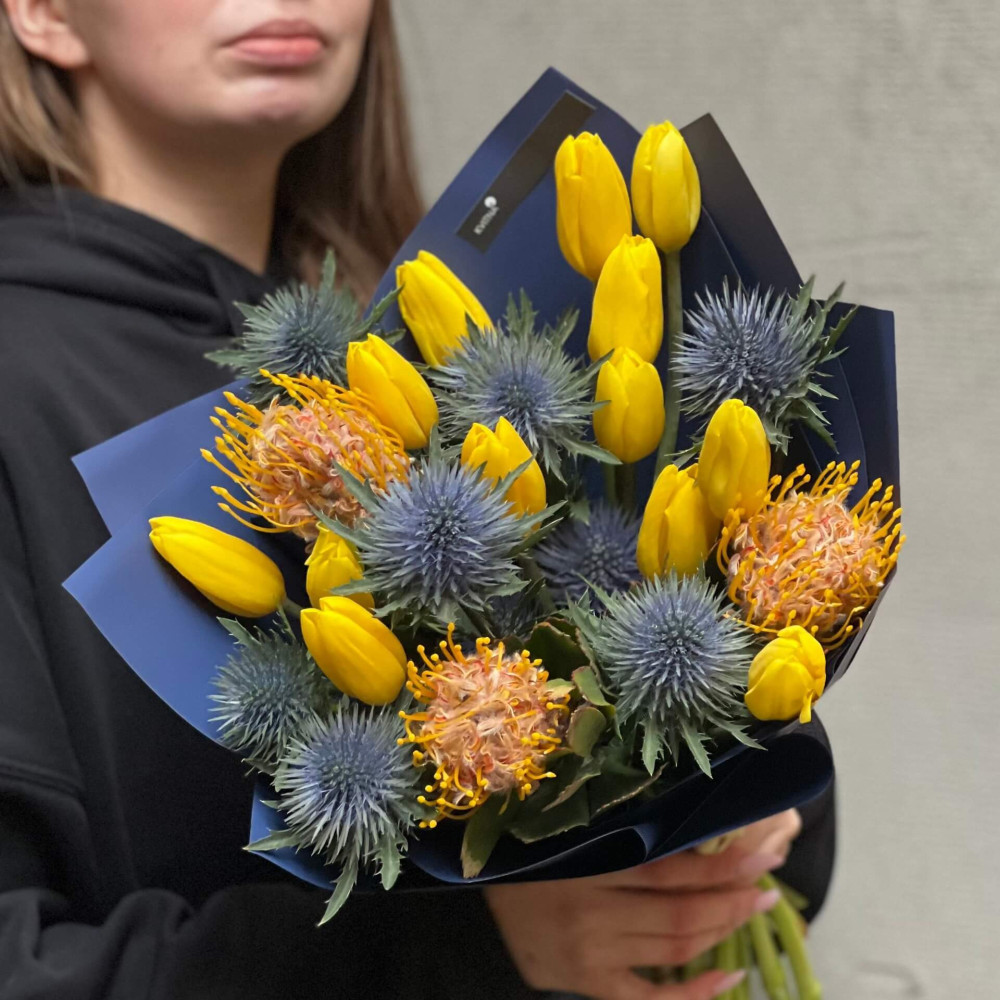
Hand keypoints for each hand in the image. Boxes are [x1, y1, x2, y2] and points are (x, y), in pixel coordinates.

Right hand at [484, 809, 800, 999]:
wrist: (476, 904)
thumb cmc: (529, 856)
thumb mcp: (572, 834)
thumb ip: (622, 834)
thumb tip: (690, 820)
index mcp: (589, 863)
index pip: (673, 868)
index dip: (724, 865)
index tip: (764, 853)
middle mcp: (593, 912)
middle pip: (683, 914)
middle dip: (735, 900)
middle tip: (768, 885)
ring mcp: (592, 955)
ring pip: (676, 950)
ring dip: (722, 932)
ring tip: (749, 912)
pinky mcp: (589, 984)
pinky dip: (694, 995)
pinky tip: (727, 978)